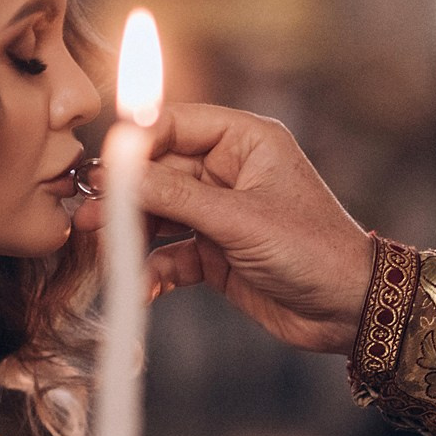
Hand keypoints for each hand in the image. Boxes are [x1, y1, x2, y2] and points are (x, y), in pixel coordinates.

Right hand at [74, 104, 376, 355]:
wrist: (348, 311)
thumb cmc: (312, 251)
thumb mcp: (239, 220)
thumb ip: (174, 197)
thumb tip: (116, 172)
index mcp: (245, 141)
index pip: (173, 124)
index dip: (134, 145)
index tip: (102, 170)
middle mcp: (229, 171)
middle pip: (158, 173)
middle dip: (124, 198)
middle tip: (87, 218)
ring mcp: (220, 214)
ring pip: (158, 215)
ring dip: (132, 237)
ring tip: (107, 256)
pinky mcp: (215, 254)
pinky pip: (171, 255)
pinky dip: (154, 272)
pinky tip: (144, 290)